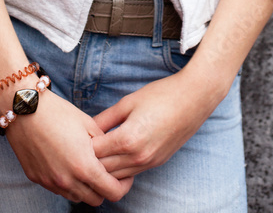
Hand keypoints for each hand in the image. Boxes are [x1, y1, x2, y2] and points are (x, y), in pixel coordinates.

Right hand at [6, 89, 133, 205]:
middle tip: (107, 172)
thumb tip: (113, 155)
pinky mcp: (37, 179)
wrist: (25, 109)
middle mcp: (67, 180)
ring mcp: (51, 182)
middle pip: (96, 199)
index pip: (112, 192)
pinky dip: (68, 183)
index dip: (123, 186)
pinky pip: (59, 189)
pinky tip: (67, 164)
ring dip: (85, 187)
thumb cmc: (58, 113)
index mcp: (84, 166)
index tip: (125, 177)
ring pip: (77, 197)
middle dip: (104, 188)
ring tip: (86, 167)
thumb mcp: (88, 124)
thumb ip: (104, 144)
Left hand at [91, 68, 221, 178]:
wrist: (194, 98)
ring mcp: (148, 163)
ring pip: (117, 176)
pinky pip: (131, 173)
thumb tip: (88, 127)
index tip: (78, 135)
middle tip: (83, 146)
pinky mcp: (156, 163)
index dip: (84, 144)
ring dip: (105, 167)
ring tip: (97, 151)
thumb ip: (106, 117)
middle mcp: (137, 157)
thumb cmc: (162, 95)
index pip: (95, 153)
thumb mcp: (128, 101)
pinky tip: (114, 155)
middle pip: (103, 169)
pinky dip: (119, 169)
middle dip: (90, 159)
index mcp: (127, 139)